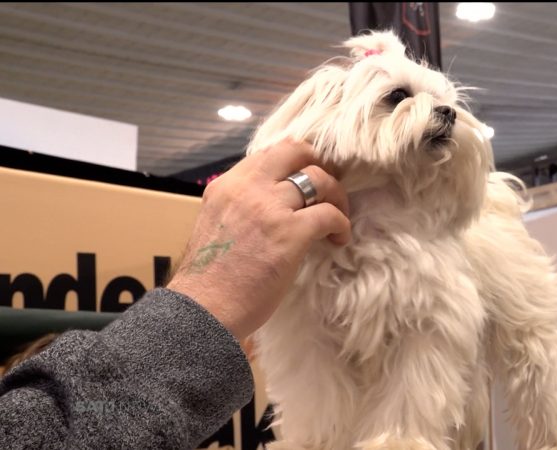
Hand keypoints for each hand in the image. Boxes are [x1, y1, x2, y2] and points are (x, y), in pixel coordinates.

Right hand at [167, 139, 350, 340]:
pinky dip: (341, 224)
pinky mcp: (290, 233)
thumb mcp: (217, 225)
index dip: (295, 160)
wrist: (204, 310)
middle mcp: (247, 188)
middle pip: (295, 150)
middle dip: (319, 163)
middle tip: (330, 187)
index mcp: (226, 186)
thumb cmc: (210, 281)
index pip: (268, 153)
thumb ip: (242, 207)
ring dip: (336, 196)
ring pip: (318, 179)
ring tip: (338, 217)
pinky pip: (329, 214)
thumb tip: (273, 206)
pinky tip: (339, 239)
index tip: (307, 177)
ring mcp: (269, 208)